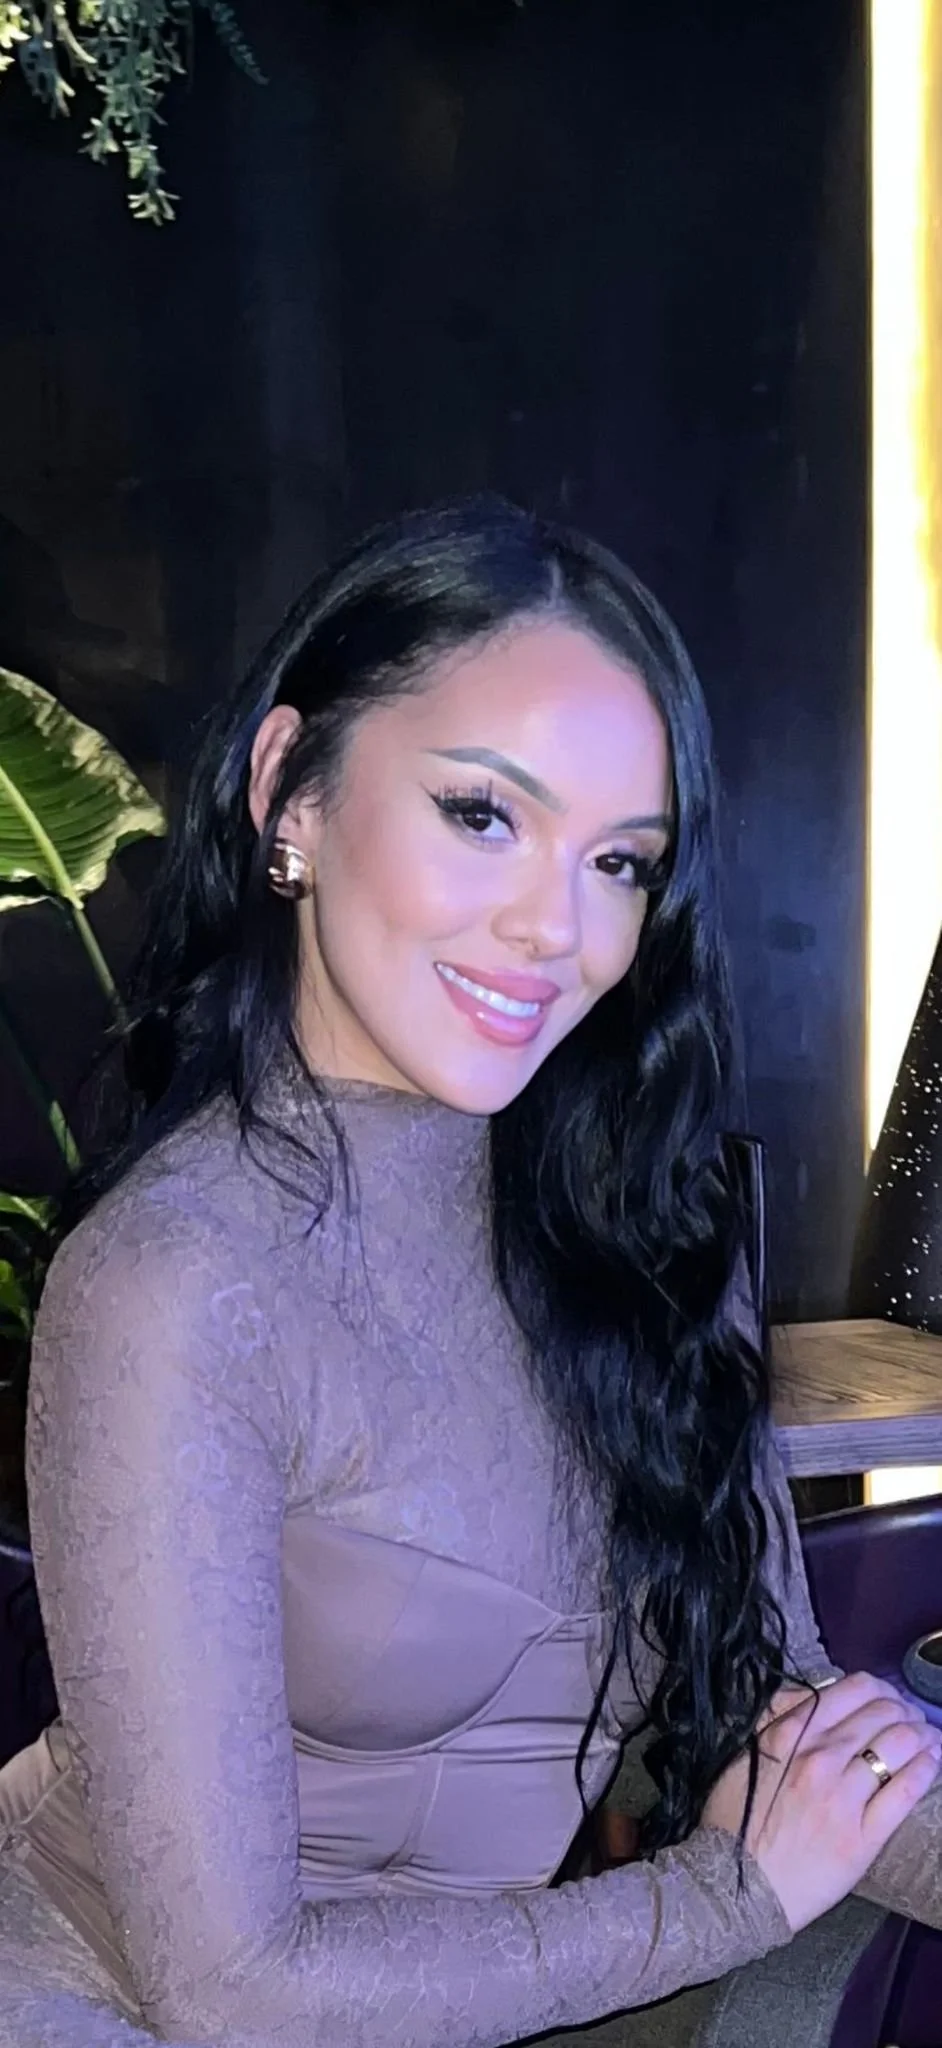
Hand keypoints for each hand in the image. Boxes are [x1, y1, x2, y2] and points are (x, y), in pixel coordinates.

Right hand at [702, 1670, 941, 1932]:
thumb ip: (776, 1718)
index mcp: (790, 1732)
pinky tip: (933, 1762)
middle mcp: (820, 1757)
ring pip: (900, 1746)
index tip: (887, 1698)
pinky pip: (905, 1792)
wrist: (734, 1886)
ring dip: (922, 1735)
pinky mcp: (863, 1837)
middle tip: (911, 1718)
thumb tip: (807, 1694)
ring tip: (928, 1738)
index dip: (880, 1689)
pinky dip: (926, 1770)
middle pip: (883, 1714)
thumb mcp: (744, 1753)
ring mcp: (844, 1797)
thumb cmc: (734, 1821)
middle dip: (905, 1710)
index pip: (854, 1689)